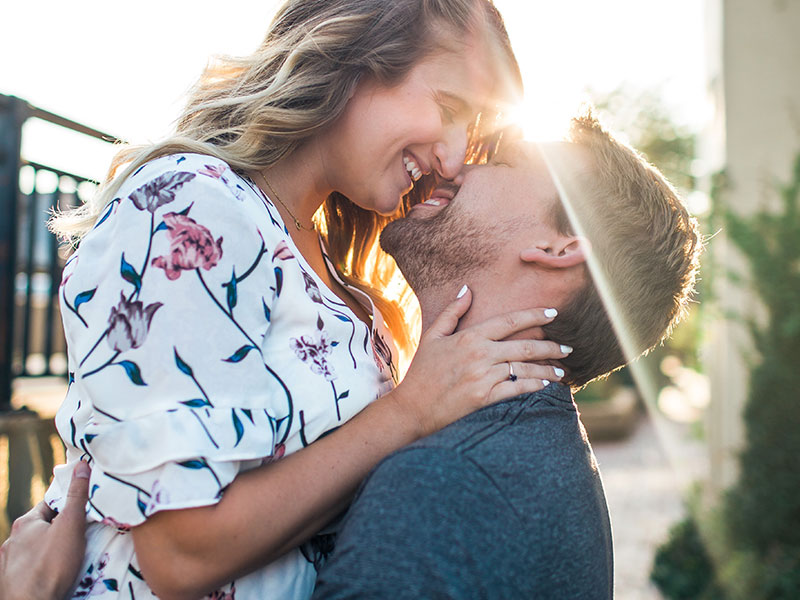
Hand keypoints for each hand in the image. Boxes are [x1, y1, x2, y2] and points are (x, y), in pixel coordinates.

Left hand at [0, 461, 89, 599]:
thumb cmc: (52, 566)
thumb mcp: (71, 525)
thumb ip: (77, 495)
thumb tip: (81, 465)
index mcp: (25, 523)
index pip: (51, 504)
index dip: (70, 504)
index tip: (85, 507)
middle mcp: (12, 540)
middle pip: (43, 526)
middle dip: (61, 528)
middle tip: (82, 534)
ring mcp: (9, 563)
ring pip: (35, 548)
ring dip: (50, 549)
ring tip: (69, 557)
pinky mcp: (10, 581)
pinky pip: (30, 567)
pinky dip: (42, 566)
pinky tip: (53, 573)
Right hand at [392, 287, 570, 436]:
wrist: (413, 408)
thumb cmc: (422, 371)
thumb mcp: (433, 336)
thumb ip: (452, 312)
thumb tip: (468, 289)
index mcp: (469, 337)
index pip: (509, 321)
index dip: (534, 316)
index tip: (553, 314)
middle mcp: (480, 355)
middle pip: (524, 346)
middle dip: (550, 346)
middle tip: (568, 347)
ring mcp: (484, 377)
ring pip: (525, 369)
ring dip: (547, 369)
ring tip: (561, 370)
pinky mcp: (485, 398)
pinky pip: (517, 389)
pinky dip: (534, 386)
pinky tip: (545, 385)